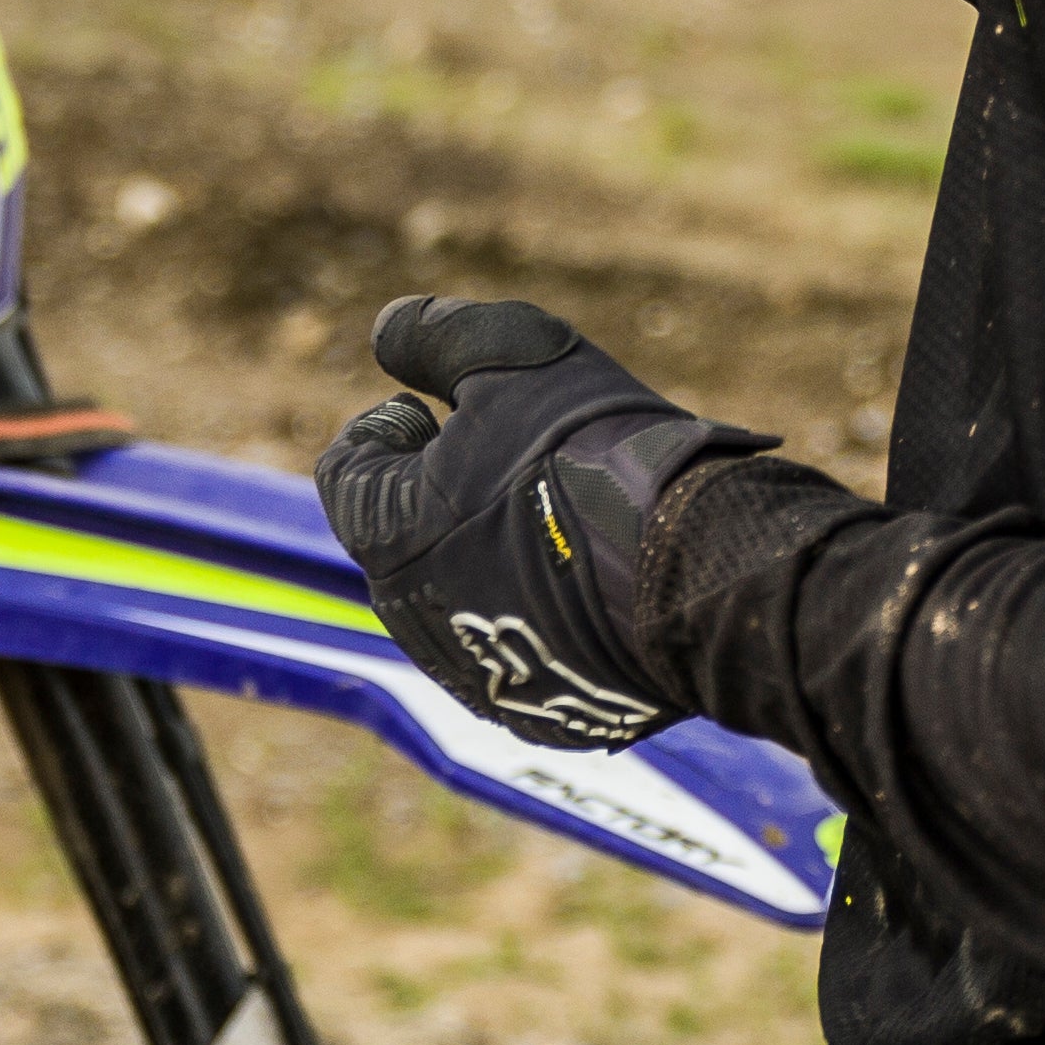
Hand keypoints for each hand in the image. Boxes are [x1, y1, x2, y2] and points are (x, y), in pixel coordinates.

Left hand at [312, 294, 774, 753]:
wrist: (697, 565)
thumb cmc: (592, 453)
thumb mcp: (508, 355)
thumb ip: (432, 338)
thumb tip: (386, 332)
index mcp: (386, 532)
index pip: (347, 468)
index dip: (390, 423)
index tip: (439, 407)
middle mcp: (414, 617)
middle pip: (400, 535)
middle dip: (437, 489)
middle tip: (509, 452)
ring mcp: (477, 675)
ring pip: (457, 595)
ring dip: (484, 552)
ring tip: (558, 509)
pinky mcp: (539, 712)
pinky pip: (518, 650)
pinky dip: (536, 610)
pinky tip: (589, 575)